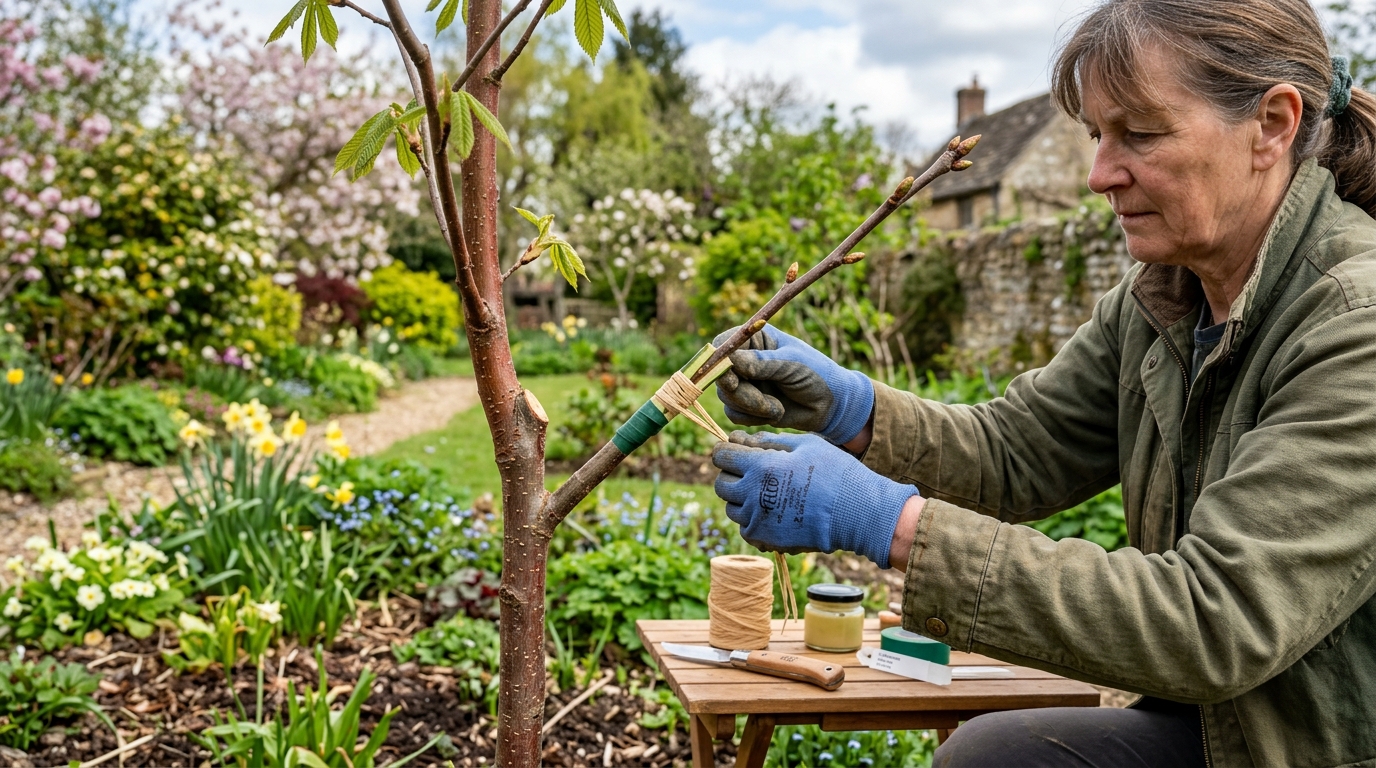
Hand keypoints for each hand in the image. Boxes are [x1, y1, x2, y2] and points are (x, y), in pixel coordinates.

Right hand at [713, 325, 873, 444]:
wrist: (832, 405)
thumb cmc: (817, 375)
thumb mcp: (792, 364)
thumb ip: (762, 363)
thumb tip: (731, 360)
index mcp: (756, 338)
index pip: (723, 344)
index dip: (720, 362)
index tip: (730, 378)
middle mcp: (745, 359)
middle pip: (720, 376)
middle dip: (741, 393)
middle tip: (763, 403)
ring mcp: (745, 382)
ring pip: (726, 397)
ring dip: (751, 407)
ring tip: (777, 407)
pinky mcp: (747, 404)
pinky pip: (734, 414)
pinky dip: (753, 417)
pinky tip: (775, 413)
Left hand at [713, 431, 919, 568]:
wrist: (858, 513)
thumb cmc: (836, 472)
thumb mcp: (806, 444)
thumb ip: (770, 440)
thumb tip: (741, 438)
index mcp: (760, 466)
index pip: (721, 455)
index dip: (726, 450)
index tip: (735, 451)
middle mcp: (752, 495)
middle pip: (721, 484)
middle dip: (731, 475)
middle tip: (751, 472)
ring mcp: (757, 520)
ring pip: (731, 509)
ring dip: (741, 499)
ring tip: (766, 493)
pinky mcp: (766, 540)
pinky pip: (746, 529)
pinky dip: (753, 521)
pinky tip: (772, 512)